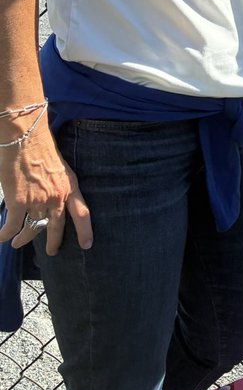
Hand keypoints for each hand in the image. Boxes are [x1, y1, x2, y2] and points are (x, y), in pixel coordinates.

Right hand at [0, 128, 92, 254]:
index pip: (82, 214)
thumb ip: (58, 183)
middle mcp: (57, 197)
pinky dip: (5, 234)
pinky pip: (12, 226)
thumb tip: (51, 194)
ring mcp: (38, 201)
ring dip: (24, 238)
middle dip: (53, 242)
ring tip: (18, 243)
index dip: (85, 231)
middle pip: (56, 227)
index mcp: (70, 186)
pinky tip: (1, 237)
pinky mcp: (18, 203)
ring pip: (32, 228)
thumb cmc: (40, 145)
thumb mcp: (59, 166)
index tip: (87, 245)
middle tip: (51, 252)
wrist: (25, 136)